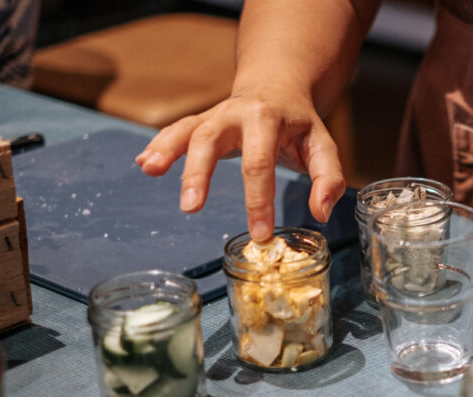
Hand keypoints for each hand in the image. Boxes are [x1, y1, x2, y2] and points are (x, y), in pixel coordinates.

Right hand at [136, 88, 344, 240]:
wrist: (277, 87)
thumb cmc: (300, 124)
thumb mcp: (323, 145)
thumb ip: (327, 178)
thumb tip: (320, 213)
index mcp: (268, 119)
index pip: (260, 163)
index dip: (258, 200)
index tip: (258, 234)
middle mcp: (236, 112)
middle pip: (211, 139)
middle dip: (199, 173)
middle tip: (191, 207)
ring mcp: (215, 115)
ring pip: (188, 130)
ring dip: (167, 149)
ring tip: (150, 170)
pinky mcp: (201, 122)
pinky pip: (177, 130)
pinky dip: (160, 145)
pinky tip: (145, 164)